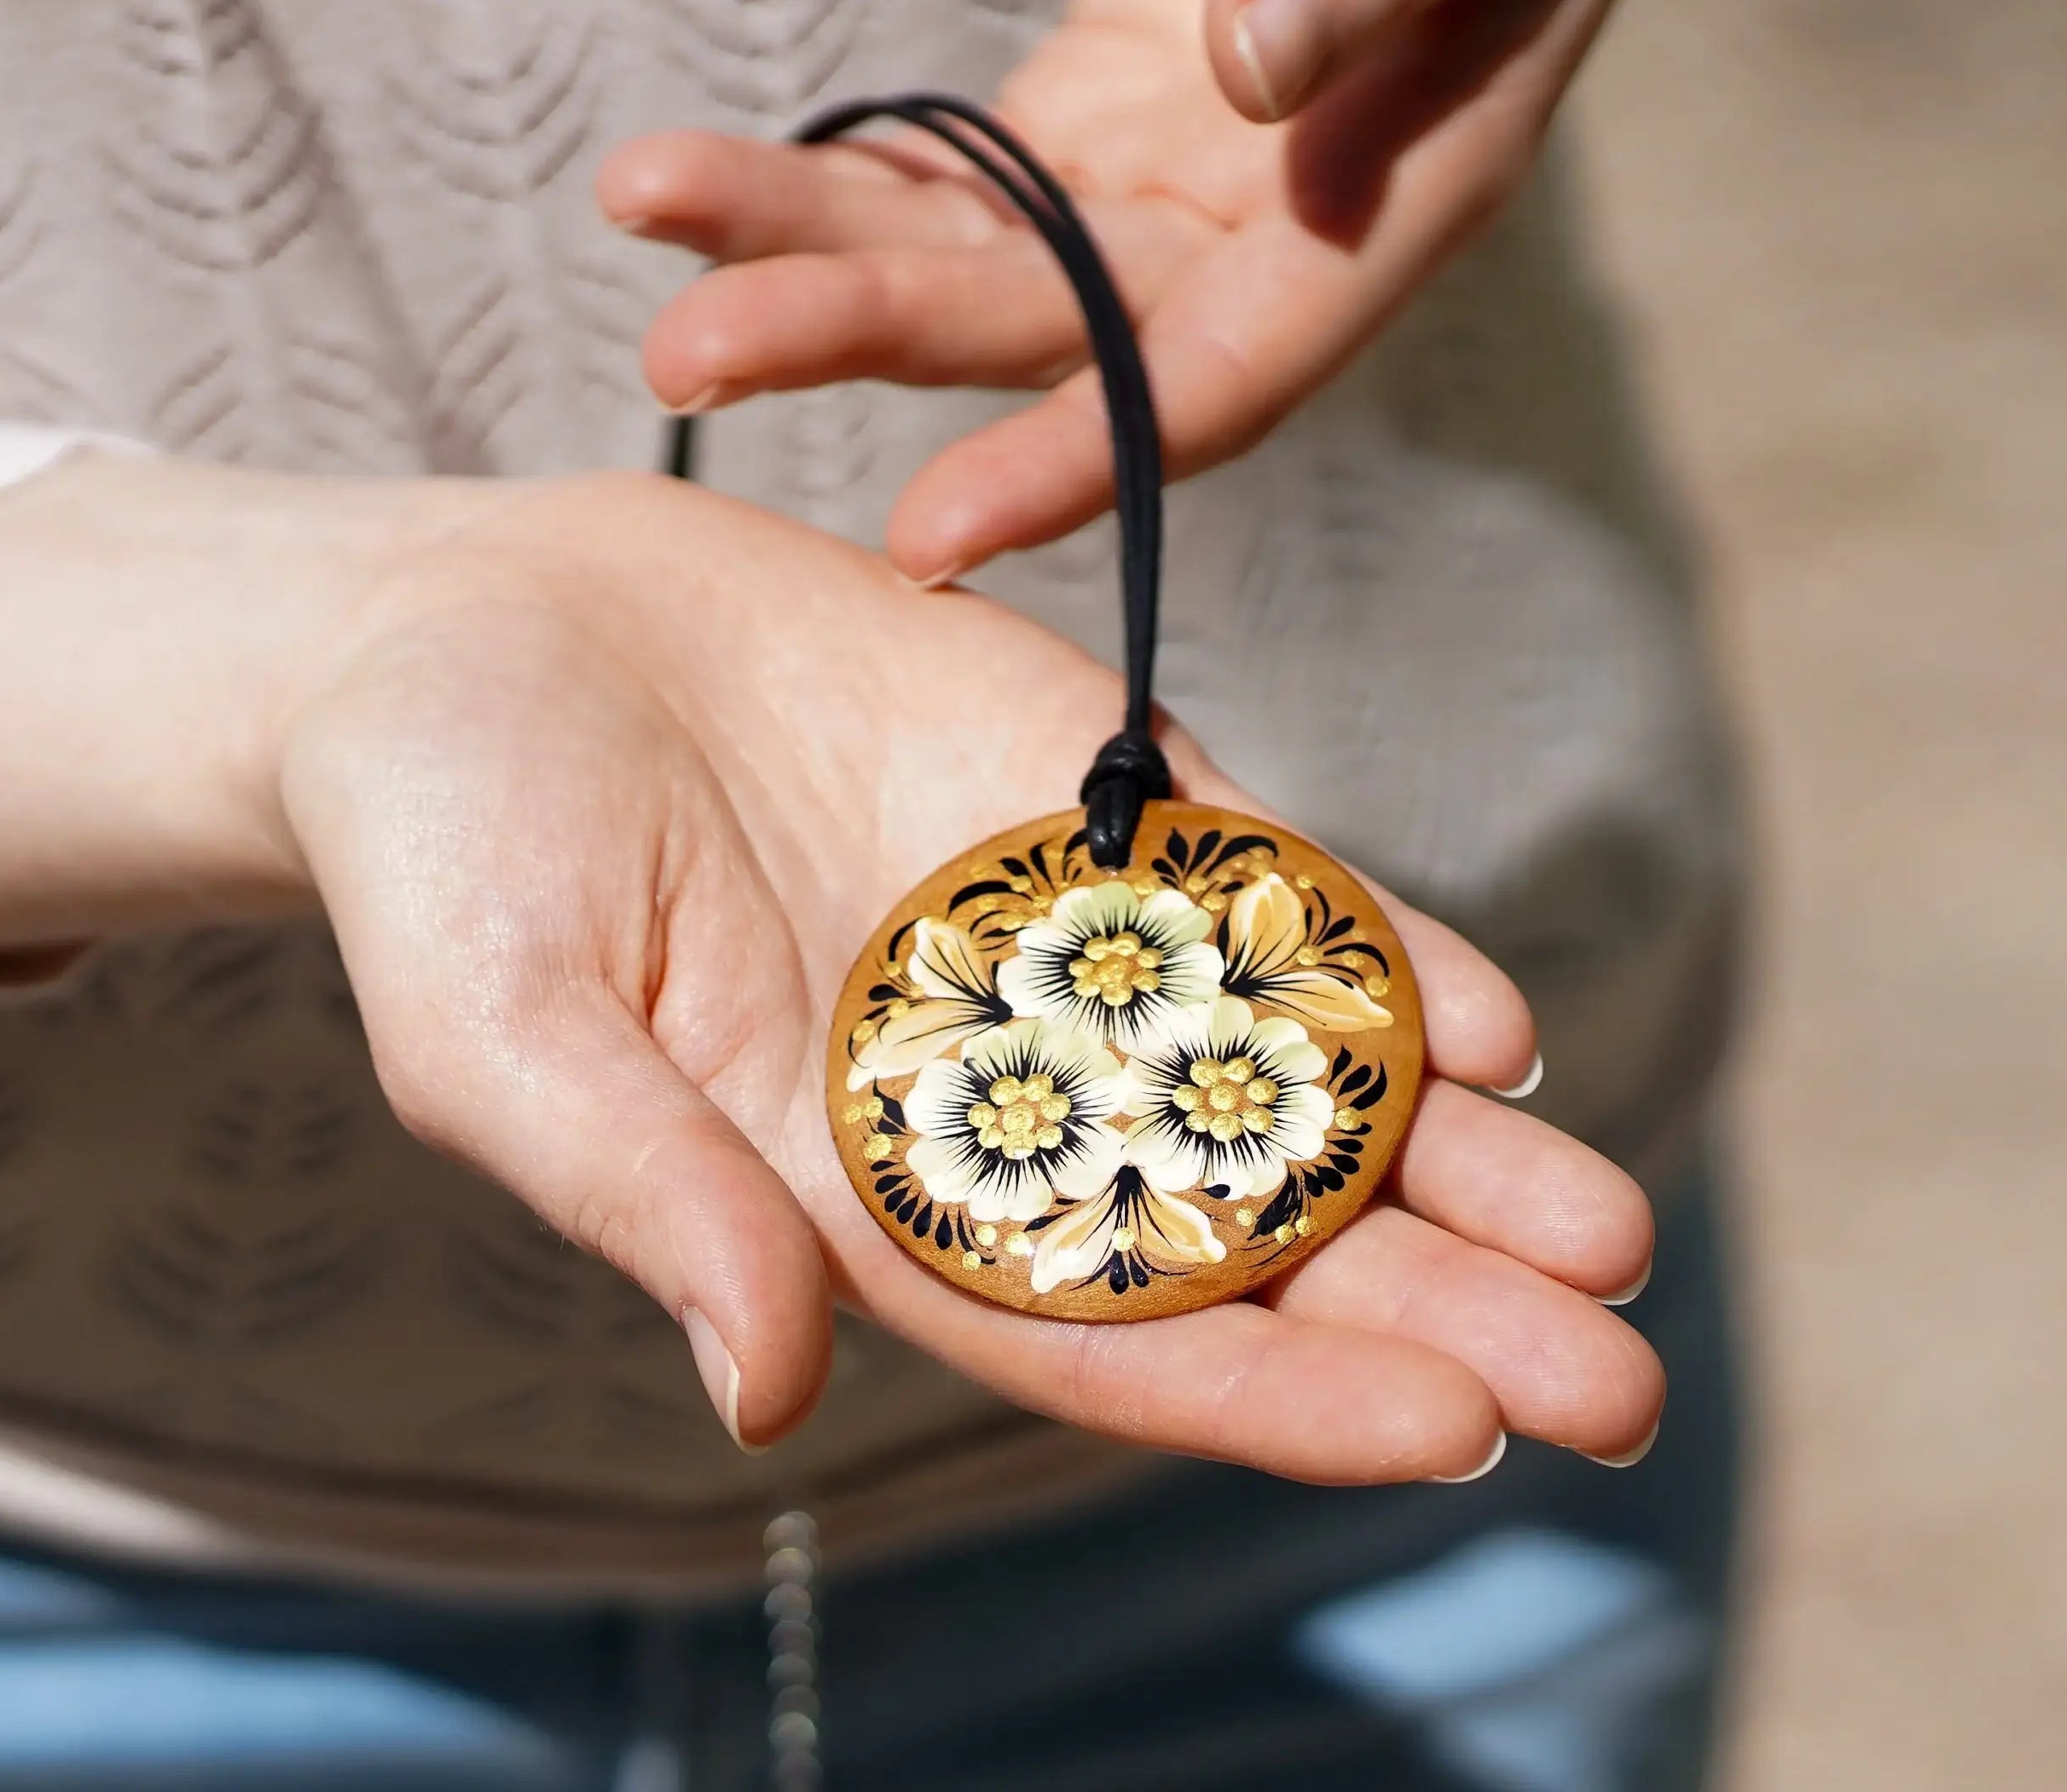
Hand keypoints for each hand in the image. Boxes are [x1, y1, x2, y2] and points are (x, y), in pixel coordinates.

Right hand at [0, 456, 1661, 1474]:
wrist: (472, 629)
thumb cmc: (448, 847)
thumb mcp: (509, 1031)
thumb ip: (651, 1199)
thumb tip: (772, 1397)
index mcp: (853, 1189)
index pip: (1087, 1331)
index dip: (1264, 1392)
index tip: (1446, 1437)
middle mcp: (981, 1087)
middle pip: (1231, 1232)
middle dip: (1422, 1309)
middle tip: (1618, 1385)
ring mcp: (1045, 940)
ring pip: (1276, 1075)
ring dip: (1448, 1159)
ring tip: (1611, 1228)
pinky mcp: (1074, 795)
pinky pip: (1252, 897)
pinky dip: (1373, 959)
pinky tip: (1495, 1027)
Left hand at [599, 0, 1653, 581]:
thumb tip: (1245, 67)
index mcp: (1388, 208)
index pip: (1217, 383)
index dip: (1076, 462)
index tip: (929, 535)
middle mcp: (1259, 237)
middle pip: (1040, 332)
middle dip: (861, 337)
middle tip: (684, 352)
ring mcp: (1166, 181)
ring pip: (966, 256)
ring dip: (806, 252)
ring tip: (644, 210)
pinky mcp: (1099, 109)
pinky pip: (955, 176)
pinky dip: (836, 185)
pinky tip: (703, 190)